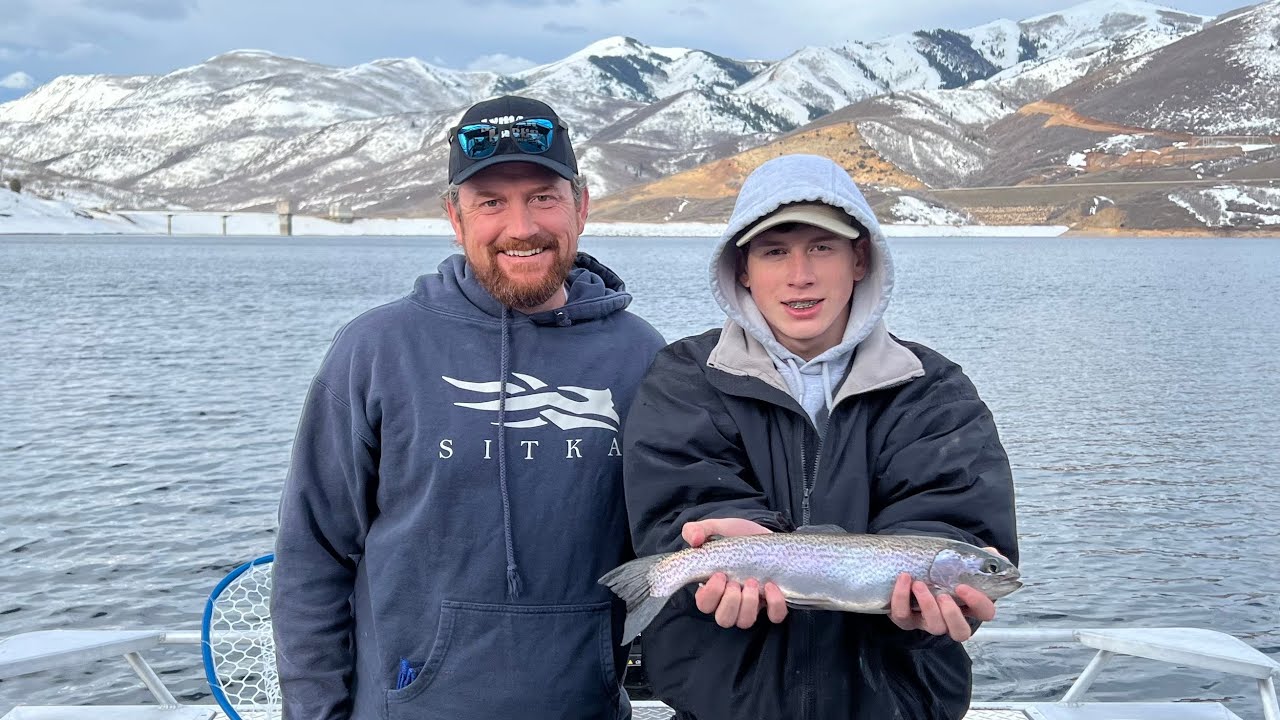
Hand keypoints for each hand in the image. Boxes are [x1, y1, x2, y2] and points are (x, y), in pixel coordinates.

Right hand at [681, 518, 787, 628]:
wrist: (765, 534)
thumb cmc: (736, 535)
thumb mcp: (716, 528)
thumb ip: (696, 530)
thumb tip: (694, 540)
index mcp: (713, 587)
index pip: (704, 605)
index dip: (710, 595)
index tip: (719, 575)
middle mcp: (730, 601)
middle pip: (724, 619)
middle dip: (729, 602)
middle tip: (735, 582)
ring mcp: (752, 604)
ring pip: (745, 622)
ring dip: (748, 604)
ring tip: (753, 582)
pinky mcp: (773, 602)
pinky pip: (775, 616)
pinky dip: (774, 605)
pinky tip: (772, 586)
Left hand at [888, 546, 1002, 641]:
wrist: (916, 567)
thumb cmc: (944, 569)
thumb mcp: (964, 562)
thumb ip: (983, 558)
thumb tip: (994, 556)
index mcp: (969, 605)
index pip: (985, 613)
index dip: (977, 603)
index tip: (962, 587)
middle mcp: (950, 618)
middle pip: (960, 632)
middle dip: (952, 615)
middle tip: (943, 596)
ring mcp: (928, 621)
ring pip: (934, 627)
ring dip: (927, 605)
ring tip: (919, 584)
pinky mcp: (906, 618)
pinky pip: (903, 616)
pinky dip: (901, 598)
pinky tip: (903, 579)